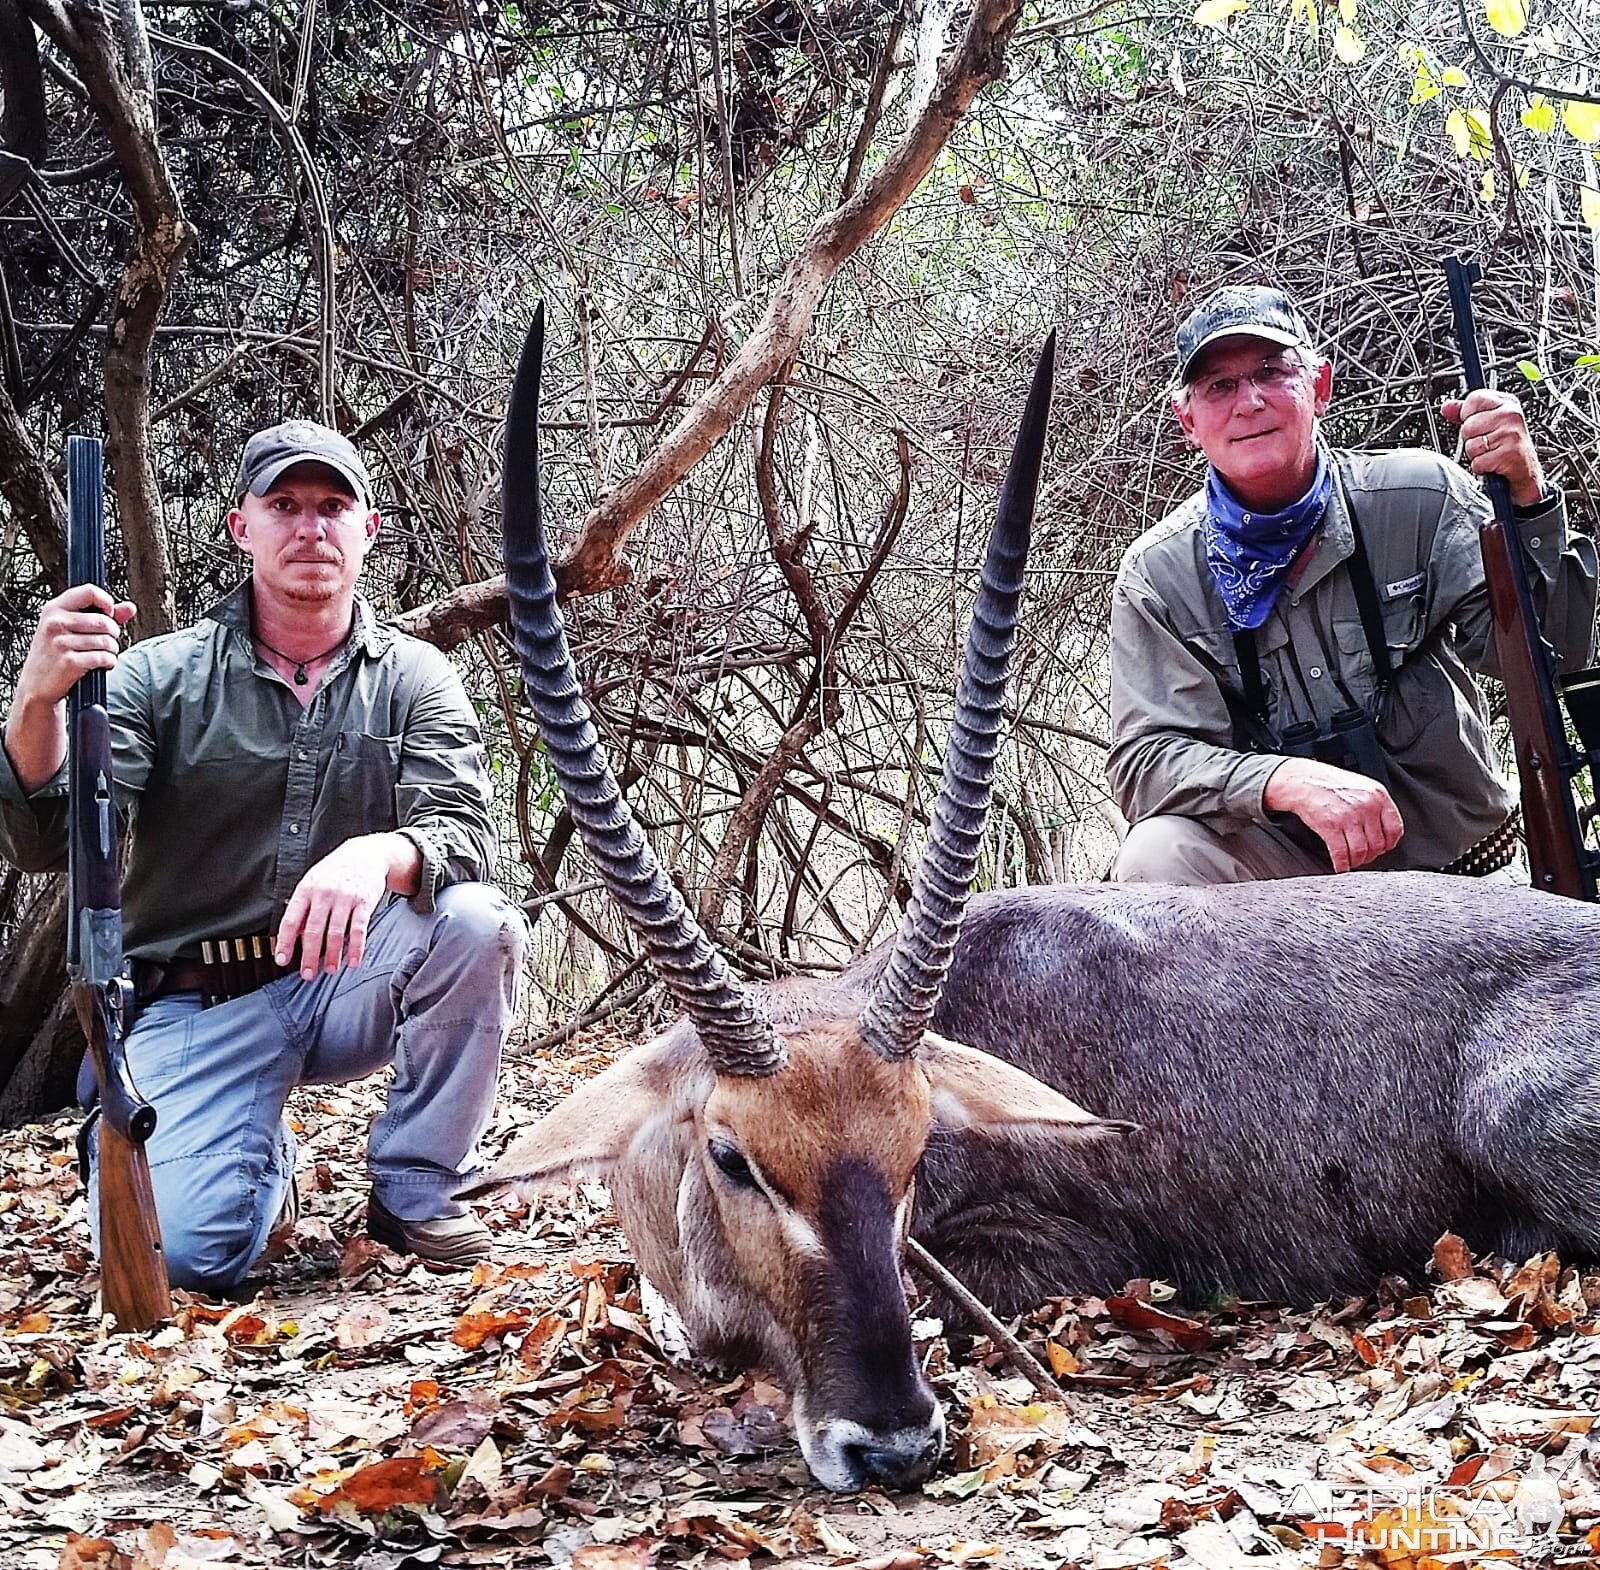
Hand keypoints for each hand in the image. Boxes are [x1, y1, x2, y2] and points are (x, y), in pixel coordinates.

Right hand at [14, 585, 135, 708]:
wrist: (36, 685)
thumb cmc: (54, 654)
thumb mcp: (69, 629)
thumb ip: (101, 615)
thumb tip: (130, 607)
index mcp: (54, 609)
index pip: (89, 591)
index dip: (107, 602)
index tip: (109, 614)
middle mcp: (55, 623)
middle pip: (105, 621)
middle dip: (113, 634)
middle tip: (105, 642)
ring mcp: (60, 642)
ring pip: (107, 641)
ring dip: (112, 650)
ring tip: (100, 654)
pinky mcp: (69, 661)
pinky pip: (104, 657)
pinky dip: (109, 662)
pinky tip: (99, 664)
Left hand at [276, 833, 416, 977]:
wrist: (367, 854)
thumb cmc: (337, 871)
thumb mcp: (314, 882)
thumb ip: (303, 907)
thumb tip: (292, 935)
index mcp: (307, 889)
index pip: (291, 920)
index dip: (285, 942)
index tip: (282, 960)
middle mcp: (324, 894)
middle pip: (313, 930)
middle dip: (309, 956)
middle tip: (307, 974)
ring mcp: (345, 898)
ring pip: (335, 933)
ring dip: (332, 955)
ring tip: (330, 969)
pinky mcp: (365, 902)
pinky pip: (359, 929)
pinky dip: (356, 948)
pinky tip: (353, 960)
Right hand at [1264, 756, 1403, 872]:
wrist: (1302, 780)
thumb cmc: (1329, 783)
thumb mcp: (1361, 787)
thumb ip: (1375, 805)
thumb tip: (1382, 829)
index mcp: (1378, 795)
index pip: (1395, 829)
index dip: (1388, 844)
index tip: (1381, 848)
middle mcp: (1366, 806)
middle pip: (1378, 844)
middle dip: (1370, 855)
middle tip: (1362, 856)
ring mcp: (1348, 816)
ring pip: (1361, 852)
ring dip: (1356, 862)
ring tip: (1351, 861)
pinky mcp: (1330, 826)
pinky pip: (1341, 854)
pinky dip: (1341, 865)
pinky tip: (1339, 866)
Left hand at [1441, 390, 1546, 508]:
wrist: (1525, 471)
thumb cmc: (1506, 447)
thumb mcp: (1488, 423)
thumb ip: (1466, 413)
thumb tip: (1447, 407)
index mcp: (1507, 403)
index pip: (1474, 399)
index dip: (1468, 415)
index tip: (1479, 424)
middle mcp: (1511, 415)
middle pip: (1467, 426)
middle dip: (1471, 439)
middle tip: (1488, 444)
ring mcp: (1511, 433)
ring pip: (1470, 445)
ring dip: (1476, 455)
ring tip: (1492, 453)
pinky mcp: (1509, 453)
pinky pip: (1477, 462)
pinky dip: (1481, 467)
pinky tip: (1494, 464)